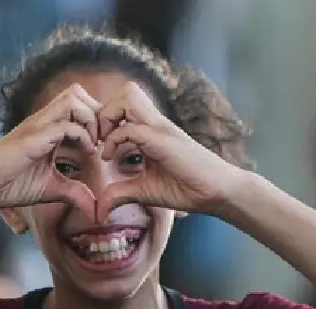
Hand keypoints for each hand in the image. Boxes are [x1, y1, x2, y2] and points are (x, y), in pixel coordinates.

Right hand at [0, 84, 100, 220]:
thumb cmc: (7, 185)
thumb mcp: (50, 189)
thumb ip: (74, 193)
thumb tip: (95, 209)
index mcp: (47, 128)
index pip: (78, 104)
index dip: (96, 119)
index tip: (102, 144)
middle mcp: (43, 121)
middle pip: (78, 92)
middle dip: (97, 112)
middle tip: (102, 139)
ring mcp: (37, 126)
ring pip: (73, 99)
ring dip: (90, 119)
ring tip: (93, 144)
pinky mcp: (32, 139)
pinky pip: (64, 125)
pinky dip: (82, 136)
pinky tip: (85, 153)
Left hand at [95, 82, 238, 221]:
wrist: (217, 193)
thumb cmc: (187, 189)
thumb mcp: (144, 191)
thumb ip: (121, 193)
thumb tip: (100, 209)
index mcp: (153, 130)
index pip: (124, 105)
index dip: (105, 121)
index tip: (98, 147)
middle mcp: (156, 123)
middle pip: (125, 91)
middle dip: (105, 111)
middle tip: (98, 139)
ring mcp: (160, 128)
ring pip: (128, 96)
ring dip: (109, 116)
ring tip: (104, 142)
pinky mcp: (163, 140)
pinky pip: (131, 128)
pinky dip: (114, 140)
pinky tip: (109, 158)